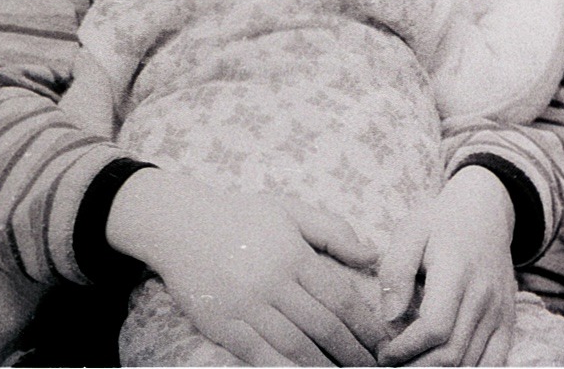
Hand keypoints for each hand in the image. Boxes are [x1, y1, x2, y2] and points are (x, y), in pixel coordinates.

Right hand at [106, 169, 388, 365]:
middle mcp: (273, 282)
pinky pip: (259, 356)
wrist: (179, 223)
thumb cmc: (241, 216)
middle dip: (352, 352)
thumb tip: (372, 255)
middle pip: (323, 327)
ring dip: (324, 367)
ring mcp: (246, 306)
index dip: (366, 325)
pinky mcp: (222, 325)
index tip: (383, 343)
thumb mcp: (291, 211)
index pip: (341, 298)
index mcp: (295, 255)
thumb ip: (333, 231)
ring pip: (295, 346)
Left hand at [377, 167, 516, 365]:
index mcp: (457, 271)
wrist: (486, 211)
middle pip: (451, 354)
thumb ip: (395, 272)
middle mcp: (484, 295)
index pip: (434, 328)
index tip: (383, 352)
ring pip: (470, 364)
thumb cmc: (440, 222)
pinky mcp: (508, 321)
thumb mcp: (410, 231)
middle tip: (391, 366)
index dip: (405, 350)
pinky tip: (443, 367)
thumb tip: (388, 317)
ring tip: (411, 366)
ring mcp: (500, 311)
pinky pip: (494, 363)